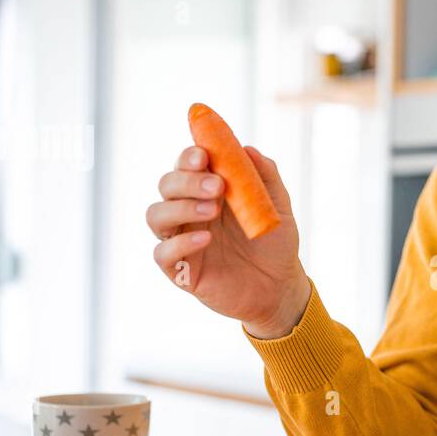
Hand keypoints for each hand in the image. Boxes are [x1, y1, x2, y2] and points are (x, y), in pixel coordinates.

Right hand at [146, 145, 309, 338]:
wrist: (280, 286)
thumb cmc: (274, 243)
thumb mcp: (277, 206)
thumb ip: (264, 176)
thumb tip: (247, 149)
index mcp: (208, 191)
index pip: (186, 165)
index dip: (189, 156)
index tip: (204, 155)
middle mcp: (188, 211)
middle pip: (167, 185)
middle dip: (187, 181)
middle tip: (217, 186)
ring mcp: (181, 239)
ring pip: (156, 215)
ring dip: (180, 208)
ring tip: (212, 210)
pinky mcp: (181, 270)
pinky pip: (163, 253)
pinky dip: (180, 243)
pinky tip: (206, 239)